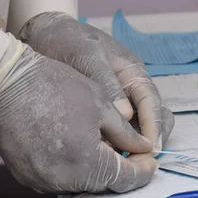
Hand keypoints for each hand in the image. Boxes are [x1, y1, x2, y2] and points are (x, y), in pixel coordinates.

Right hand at [0, 35, 158, 193]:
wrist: (4, 82)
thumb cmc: (56, 86)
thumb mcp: (102, 105)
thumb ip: (127, 133)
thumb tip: (145, 148)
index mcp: (87, 162)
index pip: (126, 180)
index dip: (144, 171)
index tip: (152, 160)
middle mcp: (65, 180)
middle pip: (106, 186)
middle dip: (124, 171)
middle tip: (136, 154)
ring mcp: (43, 182)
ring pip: (84, 185)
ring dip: (101, 171)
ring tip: (110, 150)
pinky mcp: (29, 177)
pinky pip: (63, 180)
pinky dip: (78, 170)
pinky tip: (83, 151)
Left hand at [19, 12, 174, 151]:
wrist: (42, 35)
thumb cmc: (68, 41)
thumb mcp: (87, 57)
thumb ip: (108, 85)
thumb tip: (126, 115)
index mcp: (134, 74)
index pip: (153, 103)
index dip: (154, 127)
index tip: (149, 148)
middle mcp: (131, 90)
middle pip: (154, 119)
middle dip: (151, 140)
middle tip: (139, 161)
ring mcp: (119, 102)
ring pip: (137, 129)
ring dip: (133, 146)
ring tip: (121, 163)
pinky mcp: (103, 112)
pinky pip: (116, 132)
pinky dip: (115, 145)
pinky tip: (103, 157)